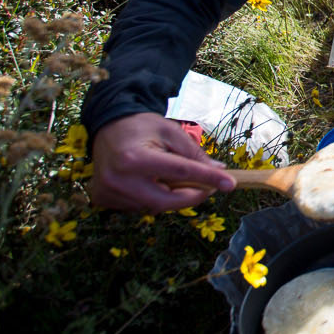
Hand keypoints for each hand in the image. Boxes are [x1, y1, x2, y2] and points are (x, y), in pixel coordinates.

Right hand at [88, 112, 234, 212]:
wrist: (108, 127)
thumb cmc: (142, 127)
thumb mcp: (171, 132)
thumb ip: (194, 154)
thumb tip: (219, 171)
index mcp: (135, 158)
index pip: (180, 172)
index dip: (207, 178)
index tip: (229, 184)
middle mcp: (118, 179)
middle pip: (166, 201)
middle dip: (191, 197)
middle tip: (207, 188)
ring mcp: (108, 192)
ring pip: (153, 206)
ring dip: (170, 196)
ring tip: (170, 176)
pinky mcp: (104, 199)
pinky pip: (139, 207)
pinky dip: (153, 198)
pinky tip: (151, 181)